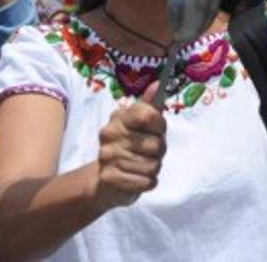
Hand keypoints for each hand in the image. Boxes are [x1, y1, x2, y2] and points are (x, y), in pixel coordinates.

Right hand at [92, 81, 166, 211]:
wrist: (107, 180)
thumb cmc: (130, 146)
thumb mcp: (139, 124)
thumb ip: (150, 106)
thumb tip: (158, 84)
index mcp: (119, 116)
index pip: (149, 115)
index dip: (159, 125)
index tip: (157, 130)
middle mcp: (110, 134)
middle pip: (156, 144)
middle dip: (159, 152)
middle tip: (149, 153)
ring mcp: (108, 156)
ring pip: (153, 165)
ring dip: (153, 168)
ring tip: (141, 166)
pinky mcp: (111, 179)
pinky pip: (147, 182)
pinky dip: (148, 182)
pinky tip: (137, 178)